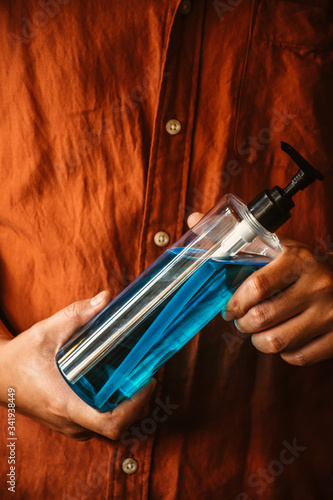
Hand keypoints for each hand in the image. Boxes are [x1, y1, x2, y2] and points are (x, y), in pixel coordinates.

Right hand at [0, 291, 155, 439]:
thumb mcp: (46, 331)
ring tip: (136, 379)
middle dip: (138, 403)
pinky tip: (118, 387)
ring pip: (111, 428)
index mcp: (65, 404)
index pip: (110, 423)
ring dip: (129, 407)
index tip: (147, 383)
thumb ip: (77, 314)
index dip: (136, 406)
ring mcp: (69, 426)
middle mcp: (69, 422)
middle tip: (146, 375)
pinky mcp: (68, 423)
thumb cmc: (19, 357)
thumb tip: (105, 298)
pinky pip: (99, 424)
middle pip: (118, 426)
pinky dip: (115, 409)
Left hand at [188, 212, 332, 365]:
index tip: (228, 309)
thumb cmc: (304, 265)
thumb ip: (236, 238)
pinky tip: (284, 337)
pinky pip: (298, 356)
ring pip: (277, 342)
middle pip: (262, 318)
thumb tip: (193, 219)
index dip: (235, 303)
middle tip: (242, 321)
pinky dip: (284, 352)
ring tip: (259, 332)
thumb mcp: (278, 247)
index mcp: (298, 259)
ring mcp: (329, 314)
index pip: (256, 286)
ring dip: (259, 341)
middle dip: (243, 324)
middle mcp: (317, 285)